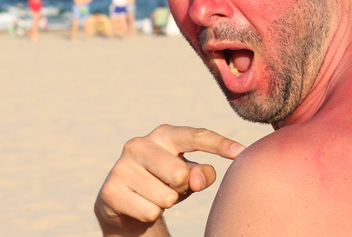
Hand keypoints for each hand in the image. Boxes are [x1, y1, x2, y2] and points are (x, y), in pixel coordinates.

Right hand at [95, 124, 244, 235]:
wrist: (125, 204)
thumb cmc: (165, 184)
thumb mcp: (189, 178)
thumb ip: (200, 174)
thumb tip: (195, 178)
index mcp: (163, 135)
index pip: (195, 136)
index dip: (219, 144)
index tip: (241, 152)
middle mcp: (139, 144)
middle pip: (181, 174)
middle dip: (181, 189)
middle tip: (169, 187)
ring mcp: (121, 166)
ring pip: (166, 198)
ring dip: (165, 204)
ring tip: (153, 196)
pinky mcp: (110, 190)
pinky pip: (149, 212)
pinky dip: (150, 215)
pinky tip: (139, 205)